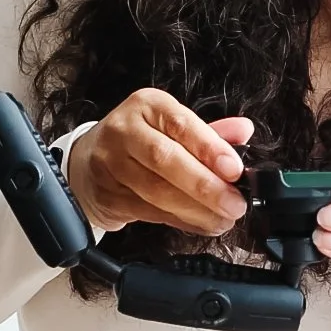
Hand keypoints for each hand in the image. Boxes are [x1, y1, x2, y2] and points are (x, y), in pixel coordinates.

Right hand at [67, 90, 251, 237]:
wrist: (88, 162)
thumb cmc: (139, 141)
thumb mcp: (171, 125)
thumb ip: (209, 132)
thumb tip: (243, 132)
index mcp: (147, 106)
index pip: (180, 124)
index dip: (210, 148)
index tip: (235, 169)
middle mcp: (125, 130)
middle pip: (165, 159)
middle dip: (205, 186)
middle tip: (234, 204)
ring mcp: (111, 164)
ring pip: (157, 191)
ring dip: (196, 210)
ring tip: (223, 218)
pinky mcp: (108, 195)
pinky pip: (150, 213)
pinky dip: (181, 221)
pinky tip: (201, 223)